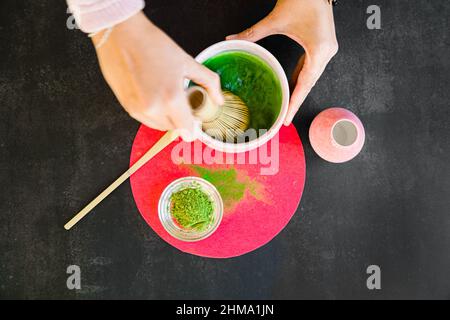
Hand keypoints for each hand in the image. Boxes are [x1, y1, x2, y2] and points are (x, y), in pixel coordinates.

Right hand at [92, 11, 223, 140]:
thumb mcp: (187, 62)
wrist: (121, 34)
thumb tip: (219, 100)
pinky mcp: (126, 107)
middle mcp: (153, 109)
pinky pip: (146, 119)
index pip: (188, 131)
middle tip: (179, 97)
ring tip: (164, 92)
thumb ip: (209, 82)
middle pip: (175, 129)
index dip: (194, 124)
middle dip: (180, 118)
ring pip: (159, 126)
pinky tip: (152, 92)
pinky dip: (152, 111)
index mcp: (171, 99)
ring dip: (166, 116)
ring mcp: (138, 110)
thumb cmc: (153, 45)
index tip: (194, 115)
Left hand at [227, 0, 337, 124]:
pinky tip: (293, 84)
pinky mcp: (323, 45)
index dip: (295, 103)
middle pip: (310, 83)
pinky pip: (311, 66)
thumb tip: (231, 40)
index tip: (288, 118)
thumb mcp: (275, 20)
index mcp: (319, 50)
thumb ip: (252, 33)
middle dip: (296, 100)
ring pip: (311, 76)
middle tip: (285, 117)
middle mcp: (327, 52)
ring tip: (288, 105)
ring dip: (299, 89)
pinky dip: (301, 75)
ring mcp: (327, 49)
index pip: (305, 84)